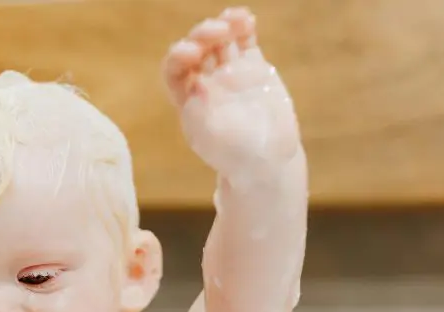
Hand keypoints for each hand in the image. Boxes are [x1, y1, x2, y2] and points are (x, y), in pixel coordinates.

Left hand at [162, 7, 300, 174]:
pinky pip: (244, 42)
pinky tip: (246, 19)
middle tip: (218, 31)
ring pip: (221, 41)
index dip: (179, 56)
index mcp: (188, 99)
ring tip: (236, 19)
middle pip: (198, 48)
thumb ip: (201, 112)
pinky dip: (243, 28)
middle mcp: (206, 82)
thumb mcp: (212, 139)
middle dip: (203, 35)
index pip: (175, 69)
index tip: (191, 52)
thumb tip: (197, 84)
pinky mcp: (253, 68)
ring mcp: (229, 73)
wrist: (268, 160)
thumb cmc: (234, 156)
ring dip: (223, 25)